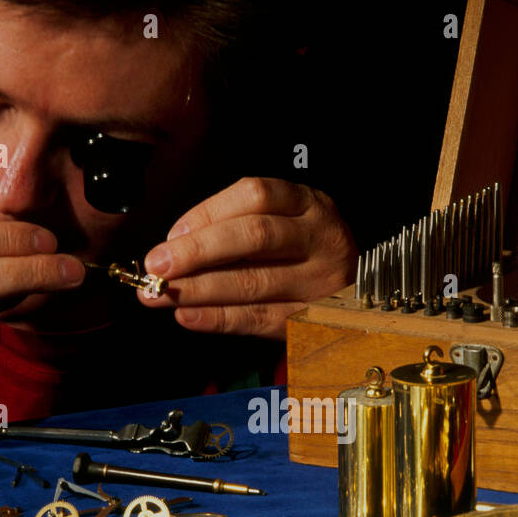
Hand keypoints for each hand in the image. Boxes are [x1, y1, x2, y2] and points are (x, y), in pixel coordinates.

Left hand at [139, 177, 355, 338]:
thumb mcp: (285, 223)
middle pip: (255, 236)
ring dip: (199, 289)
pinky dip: (219, 319)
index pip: (255, 196)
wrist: (360, 297)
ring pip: (254, 282)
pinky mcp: (314, 321)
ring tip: (160, 295)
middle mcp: (320, 237)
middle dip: (198, 251)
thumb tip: (173, 247)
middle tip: (157, 266)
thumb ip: (237, 226)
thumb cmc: (304, 255)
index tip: (172, 234)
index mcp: (309, 203)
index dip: (208, 213)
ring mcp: (321, 281)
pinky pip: (260, 319)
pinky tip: (188, 316)